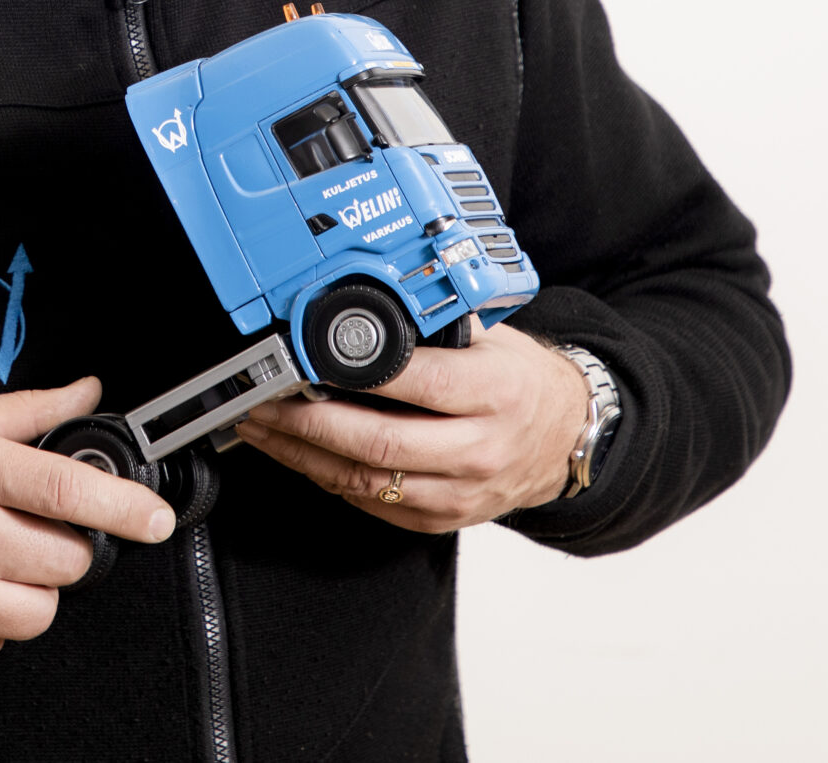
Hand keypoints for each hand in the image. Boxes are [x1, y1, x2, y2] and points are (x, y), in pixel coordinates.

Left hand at [231, 319, 589, 531]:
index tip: (306, 359)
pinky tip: (297, 454)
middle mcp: (479, 449)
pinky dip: (327, 478)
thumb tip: (362, 309)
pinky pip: (372, 503)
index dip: (356, 374)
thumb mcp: (491, 340)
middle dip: (308, 423)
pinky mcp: (442, 519)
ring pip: (367, 481)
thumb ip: (434, 328)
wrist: (564, 439)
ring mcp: (460, 492)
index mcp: (495, 393)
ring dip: (302, 456)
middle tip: (265, 402)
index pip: (420, 383)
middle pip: (380, 443)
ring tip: (263, 430)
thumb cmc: (519, 382)